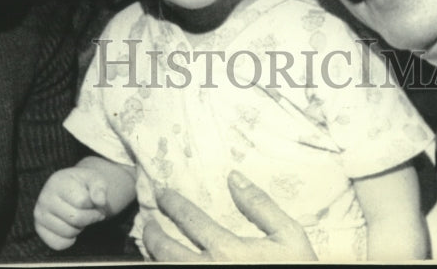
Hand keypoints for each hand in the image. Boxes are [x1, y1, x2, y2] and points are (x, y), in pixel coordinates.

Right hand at [33, 165, 108, 250]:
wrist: (74, 189)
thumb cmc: (85, 185)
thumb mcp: (95, 180)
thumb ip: (100, 188)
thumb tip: (100, 201)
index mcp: (58, 181)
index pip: (81, 201)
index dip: (94, 205)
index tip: (96, 202)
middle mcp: (44, 197)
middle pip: (75, 219)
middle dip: (89, 218)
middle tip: (92, 212)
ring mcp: (39, 214)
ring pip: (68, 233)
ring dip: (80, 228)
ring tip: (80, 216)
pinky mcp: (39, 229)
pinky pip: (58, 244)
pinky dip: (70, 240)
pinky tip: (72, 226)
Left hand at [142, 170, 316, 261]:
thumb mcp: (289, 235)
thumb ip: (260, 204)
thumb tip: (234, 176)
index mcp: (227, 249)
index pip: (189, 219)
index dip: (171, 203)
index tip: (161, 193)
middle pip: (165, 250)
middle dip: (152, 233)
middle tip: (148, 222)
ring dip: (153, 255)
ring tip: (151, 245)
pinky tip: (166, 263)